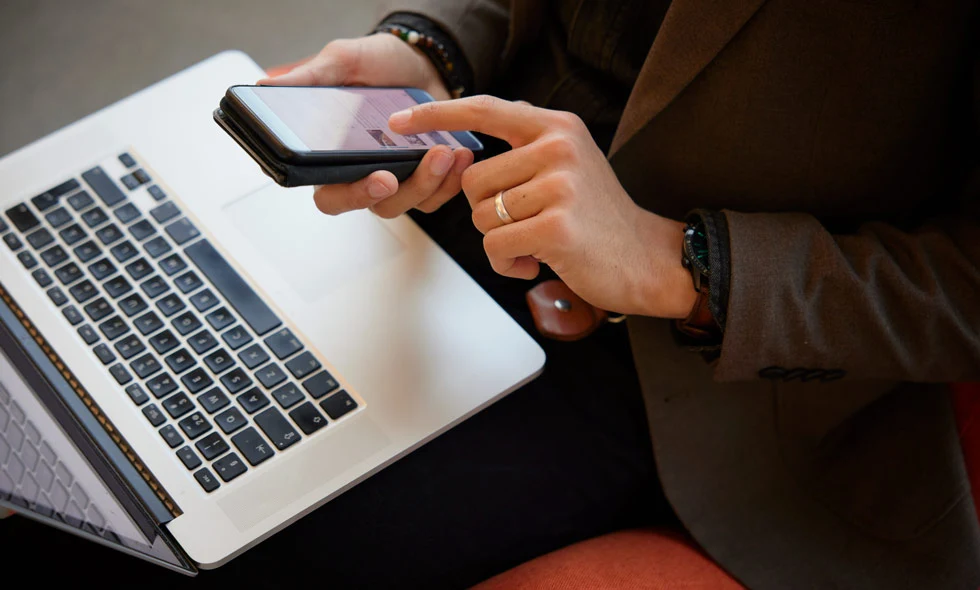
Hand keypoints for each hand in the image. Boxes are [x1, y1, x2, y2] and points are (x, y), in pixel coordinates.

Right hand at [260, 34, 472, 217]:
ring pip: (409, 203)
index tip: (380, 179)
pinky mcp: (424, 179)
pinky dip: (450, 180)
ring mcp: (395, 180)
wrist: (420, 60)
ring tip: (448, 151)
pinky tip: (460, 153)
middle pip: (375, 206)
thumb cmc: (376, 63)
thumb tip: (265, 89)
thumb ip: (310, 78)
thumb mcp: (342, 61)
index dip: (352, 196)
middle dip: (404, 191)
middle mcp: (361, 175)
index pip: (331, 197)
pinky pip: (435, 196)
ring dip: (431, 182)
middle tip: (426, 162)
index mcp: (332, 157)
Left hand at [387, 96, 698, 317]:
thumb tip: (464, 153)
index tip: (401, 121)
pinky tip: (536, 262)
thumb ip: (524, 150)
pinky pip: (494, 245)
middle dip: (485, 212)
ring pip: (480, 215)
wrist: (645, 258)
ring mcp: (560, 185)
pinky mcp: (557, 225)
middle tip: (523, 226)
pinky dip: (506, 263)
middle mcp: (558, 147)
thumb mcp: (567, 165)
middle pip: (472, 179)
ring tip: (535, 245)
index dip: (438, 115)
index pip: (486, 109)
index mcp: (557, 126)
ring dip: (498, 241)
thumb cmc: (597, 219)